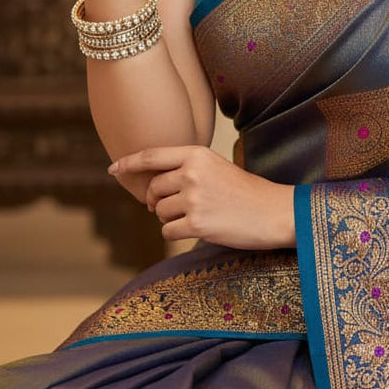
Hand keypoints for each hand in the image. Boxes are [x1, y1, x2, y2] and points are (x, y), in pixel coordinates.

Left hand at [108, 145, 295, 250]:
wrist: (274, 212)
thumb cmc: (245, 191)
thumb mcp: (216, 168)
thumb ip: (186, 169)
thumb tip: (151, 187)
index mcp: (196, 154)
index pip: (151, 156)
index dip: (128, 163)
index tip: (114, 169)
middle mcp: (192, 173)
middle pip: (153, 190)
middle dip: (158, 202)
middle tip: (176, 208)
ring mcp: (194, 198)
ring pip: (160, 212)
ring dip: (172, 219)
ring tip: (199, 216)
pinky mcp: (197, 223)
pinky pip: (168, 231)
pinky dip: (178, 234)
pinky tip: (200, 229)